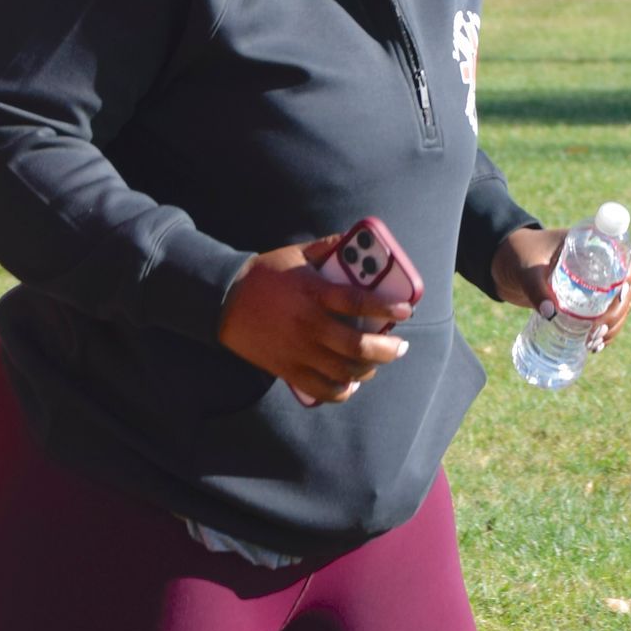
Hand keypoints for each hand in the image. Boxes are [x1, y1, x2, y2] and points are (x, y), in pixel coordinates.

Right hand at [217, 235, 413, 404]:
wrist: (224, 301)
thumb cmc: (265, 275)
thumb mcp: (296, 254)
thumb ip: (327, 248)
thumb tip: (354, 239)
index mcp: (313, 293)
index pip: (358, 302)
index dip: (386, 308)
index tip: (406, 311)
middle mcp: (309, 325)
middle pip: (356, 346)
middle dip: (387, 350)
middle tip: (400, 347)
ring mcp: (298, 350)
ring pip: (343, 371)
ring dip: (368, 370)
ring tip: (376, 364)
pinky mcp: (287, 369)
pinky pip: (321, 389)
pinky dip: (341, 390)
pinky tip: (350, 383)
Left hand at [491, 226, 630, 352]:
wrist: (503, 266)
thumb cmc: (516, 255)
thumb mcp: (525, 270)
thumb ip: (535, 288)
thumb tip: (551, 315)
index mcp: (588, 245)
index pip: (621, 257)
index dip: (627, 275)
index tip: (620, 294)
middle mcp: (595, 265)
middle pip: (622, 287)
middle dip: (617, 311)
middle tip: (597, 330)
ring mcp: (591, 285)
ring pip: (616, 305)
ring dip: (613, 325)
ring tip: (594, 343)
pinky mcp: (582, 301)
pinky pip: (603, 316)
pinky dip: (604, 332)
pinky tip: (596, 346)